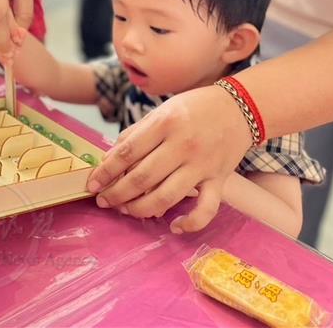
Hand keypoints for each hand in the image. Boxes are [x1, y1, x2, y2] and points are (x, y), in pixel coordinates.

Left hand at [87, 85, 250, 230]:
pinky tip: (173, 227)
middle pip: (142, 178)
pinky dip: (190, 223)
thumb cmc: (194, 108)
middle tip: (104, 201)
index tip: (92, 184)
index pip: (127, 153)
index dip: (106, 171)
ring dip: (141, 209)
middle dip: (117, 194)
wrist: (240, 107)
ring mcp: (202, 165)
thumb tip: (109, 158)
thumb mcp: (162, 111)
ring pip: (166, 196)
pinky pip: (206, 209)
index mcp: (164, 123)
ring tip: (126, 210)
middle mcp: (182, 145)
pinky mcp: (220, 180)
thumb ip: (136, 134)